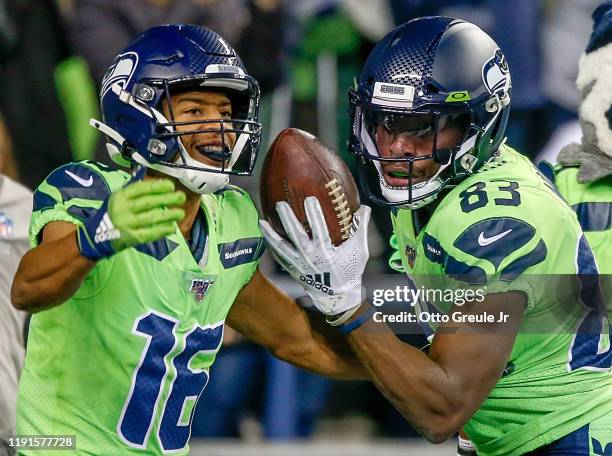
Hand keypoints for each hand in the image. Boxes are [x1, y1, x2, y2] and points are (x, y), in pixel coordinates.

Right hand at [77, 178, 185, 260]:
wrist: (95, 237)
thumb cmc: (111, 214)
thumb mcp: (117, 198)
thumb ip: (133, 188)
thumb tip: (149, 176)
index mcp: (120, 196)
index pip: (140, 188)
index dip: (157, 186)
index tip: (170, 185)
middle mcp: (123, 209)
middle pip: (149, 202)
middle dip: (167, 199)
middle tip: (181, 197)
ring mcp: (127, 224)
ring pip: (152, 217)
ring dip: (169, 215)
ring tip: (180, 213)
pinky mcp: (131, 238)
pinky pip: (150, 233)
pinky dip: (162, 230)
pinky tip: (172, 227)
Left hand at [260, 197, 369, 315]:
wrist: (338, 296)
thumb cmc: (350, 271)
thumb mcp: (360, 250)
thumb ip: (360, 228)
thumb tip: (365, 208)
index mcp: (325, 251)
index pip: (319, 229)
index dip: (314, 214)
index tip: (309, 199)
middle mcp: (309, 257)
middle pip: (296, 235)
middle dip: (287, 219)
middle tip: (280, 204)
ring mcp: (299, 264)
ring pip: (282, 247)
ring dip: (271, 234)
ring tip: (262, 221)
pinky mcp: (293, 270)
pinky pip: (279, 258)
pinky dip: (271, 248)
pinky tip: (265, 237)